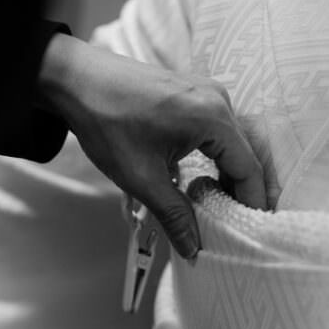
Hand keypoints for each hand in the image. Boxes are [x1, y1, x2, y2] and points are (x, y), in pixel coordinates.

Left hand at [36, 33, 265, 259]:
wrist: (76, 80)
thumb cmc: (106, 121)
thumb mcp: (142, 178)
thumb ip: (175, 215)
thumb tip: (194, 248)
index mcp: (213, 117)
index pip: (249, 168)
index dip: (252, 203)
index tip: (249, 232)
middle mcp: (218, 100)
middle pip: (246, 156)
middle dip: (242, 193)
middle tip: (235, 226)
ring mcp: (207, 93)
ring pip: (233, 145)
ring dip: (228, 177)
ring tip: (217, 209)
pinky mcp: (194, 94)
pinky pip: (219, 132)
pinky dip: (217, 158)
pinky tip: (202, 182)